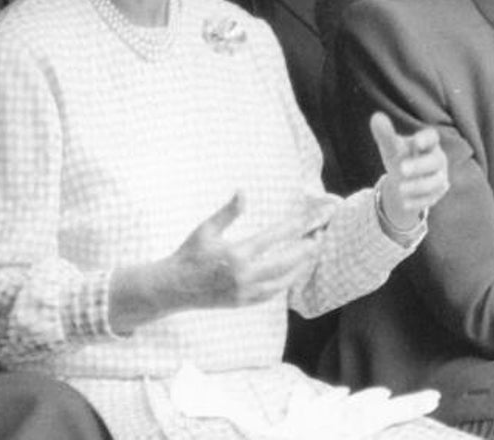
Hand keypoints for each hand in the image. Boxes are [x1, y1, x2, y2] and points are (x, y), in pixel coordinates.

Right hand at [162, 191, 319, 309]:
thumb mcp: (206, 229)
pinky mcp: (245, 302)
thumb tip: (243, 191)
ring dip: (300, 266)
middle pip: (286, 261)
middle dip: (306, 248)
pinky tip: (293, 272)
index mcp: (236, 254)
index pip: (274, 237)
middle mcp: (244, 275)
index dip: (295, 227)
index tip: (310, 220)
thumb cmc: (189, 254)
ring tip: (311, 253)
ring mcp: (246, 291)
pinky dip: (286, 282)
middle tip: (319, 236)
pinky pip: (273, 293)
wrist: (174, 288)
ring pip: (283, 280)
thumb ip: (228, 212)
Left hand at [370, 112, 448, 230]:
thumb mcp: (391, 147)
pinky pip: (430, 199)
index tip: (416, 142)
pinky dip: (416, 201)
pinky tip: (403, 201)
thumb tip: (376, 117)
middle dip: (420, 166)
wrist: (404, 181)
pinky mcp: (436, 195)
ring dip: (418, 186)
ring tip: (400, 188)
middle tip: (402, 169)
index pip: (432, 137)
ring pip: (436, 182)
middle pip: (435, 161)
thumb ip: (385, 134)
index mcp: (427, 143)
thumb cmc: (400, 156)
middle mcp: (437, 160)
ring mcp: (439, 178)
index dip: (426, 139)